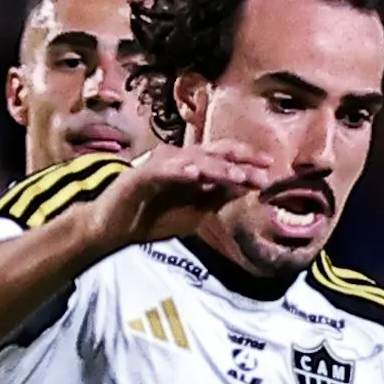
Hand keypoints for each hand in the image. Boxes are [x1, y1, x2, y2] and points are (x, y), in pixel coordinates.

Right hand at [87, 140, 274, 246]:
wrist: (113, 230)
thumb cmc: (151, 219)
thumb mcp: (194, 212)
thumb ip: (217, 197)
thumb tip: (245, 186)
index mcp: (191, 167)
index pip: (223, 158)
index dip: (247, 161)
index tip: (271, 170)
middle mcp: (177, 159)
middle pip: (213, 153)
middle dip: (239, 162)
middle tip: (262, 171)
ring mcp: (158, 165)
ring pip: (193, 160)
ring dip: (217, 167)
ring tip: (237, 176)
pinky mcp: (140, 175)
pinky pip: (163, 171)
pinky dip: (179, 170)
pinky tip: (195, 175)